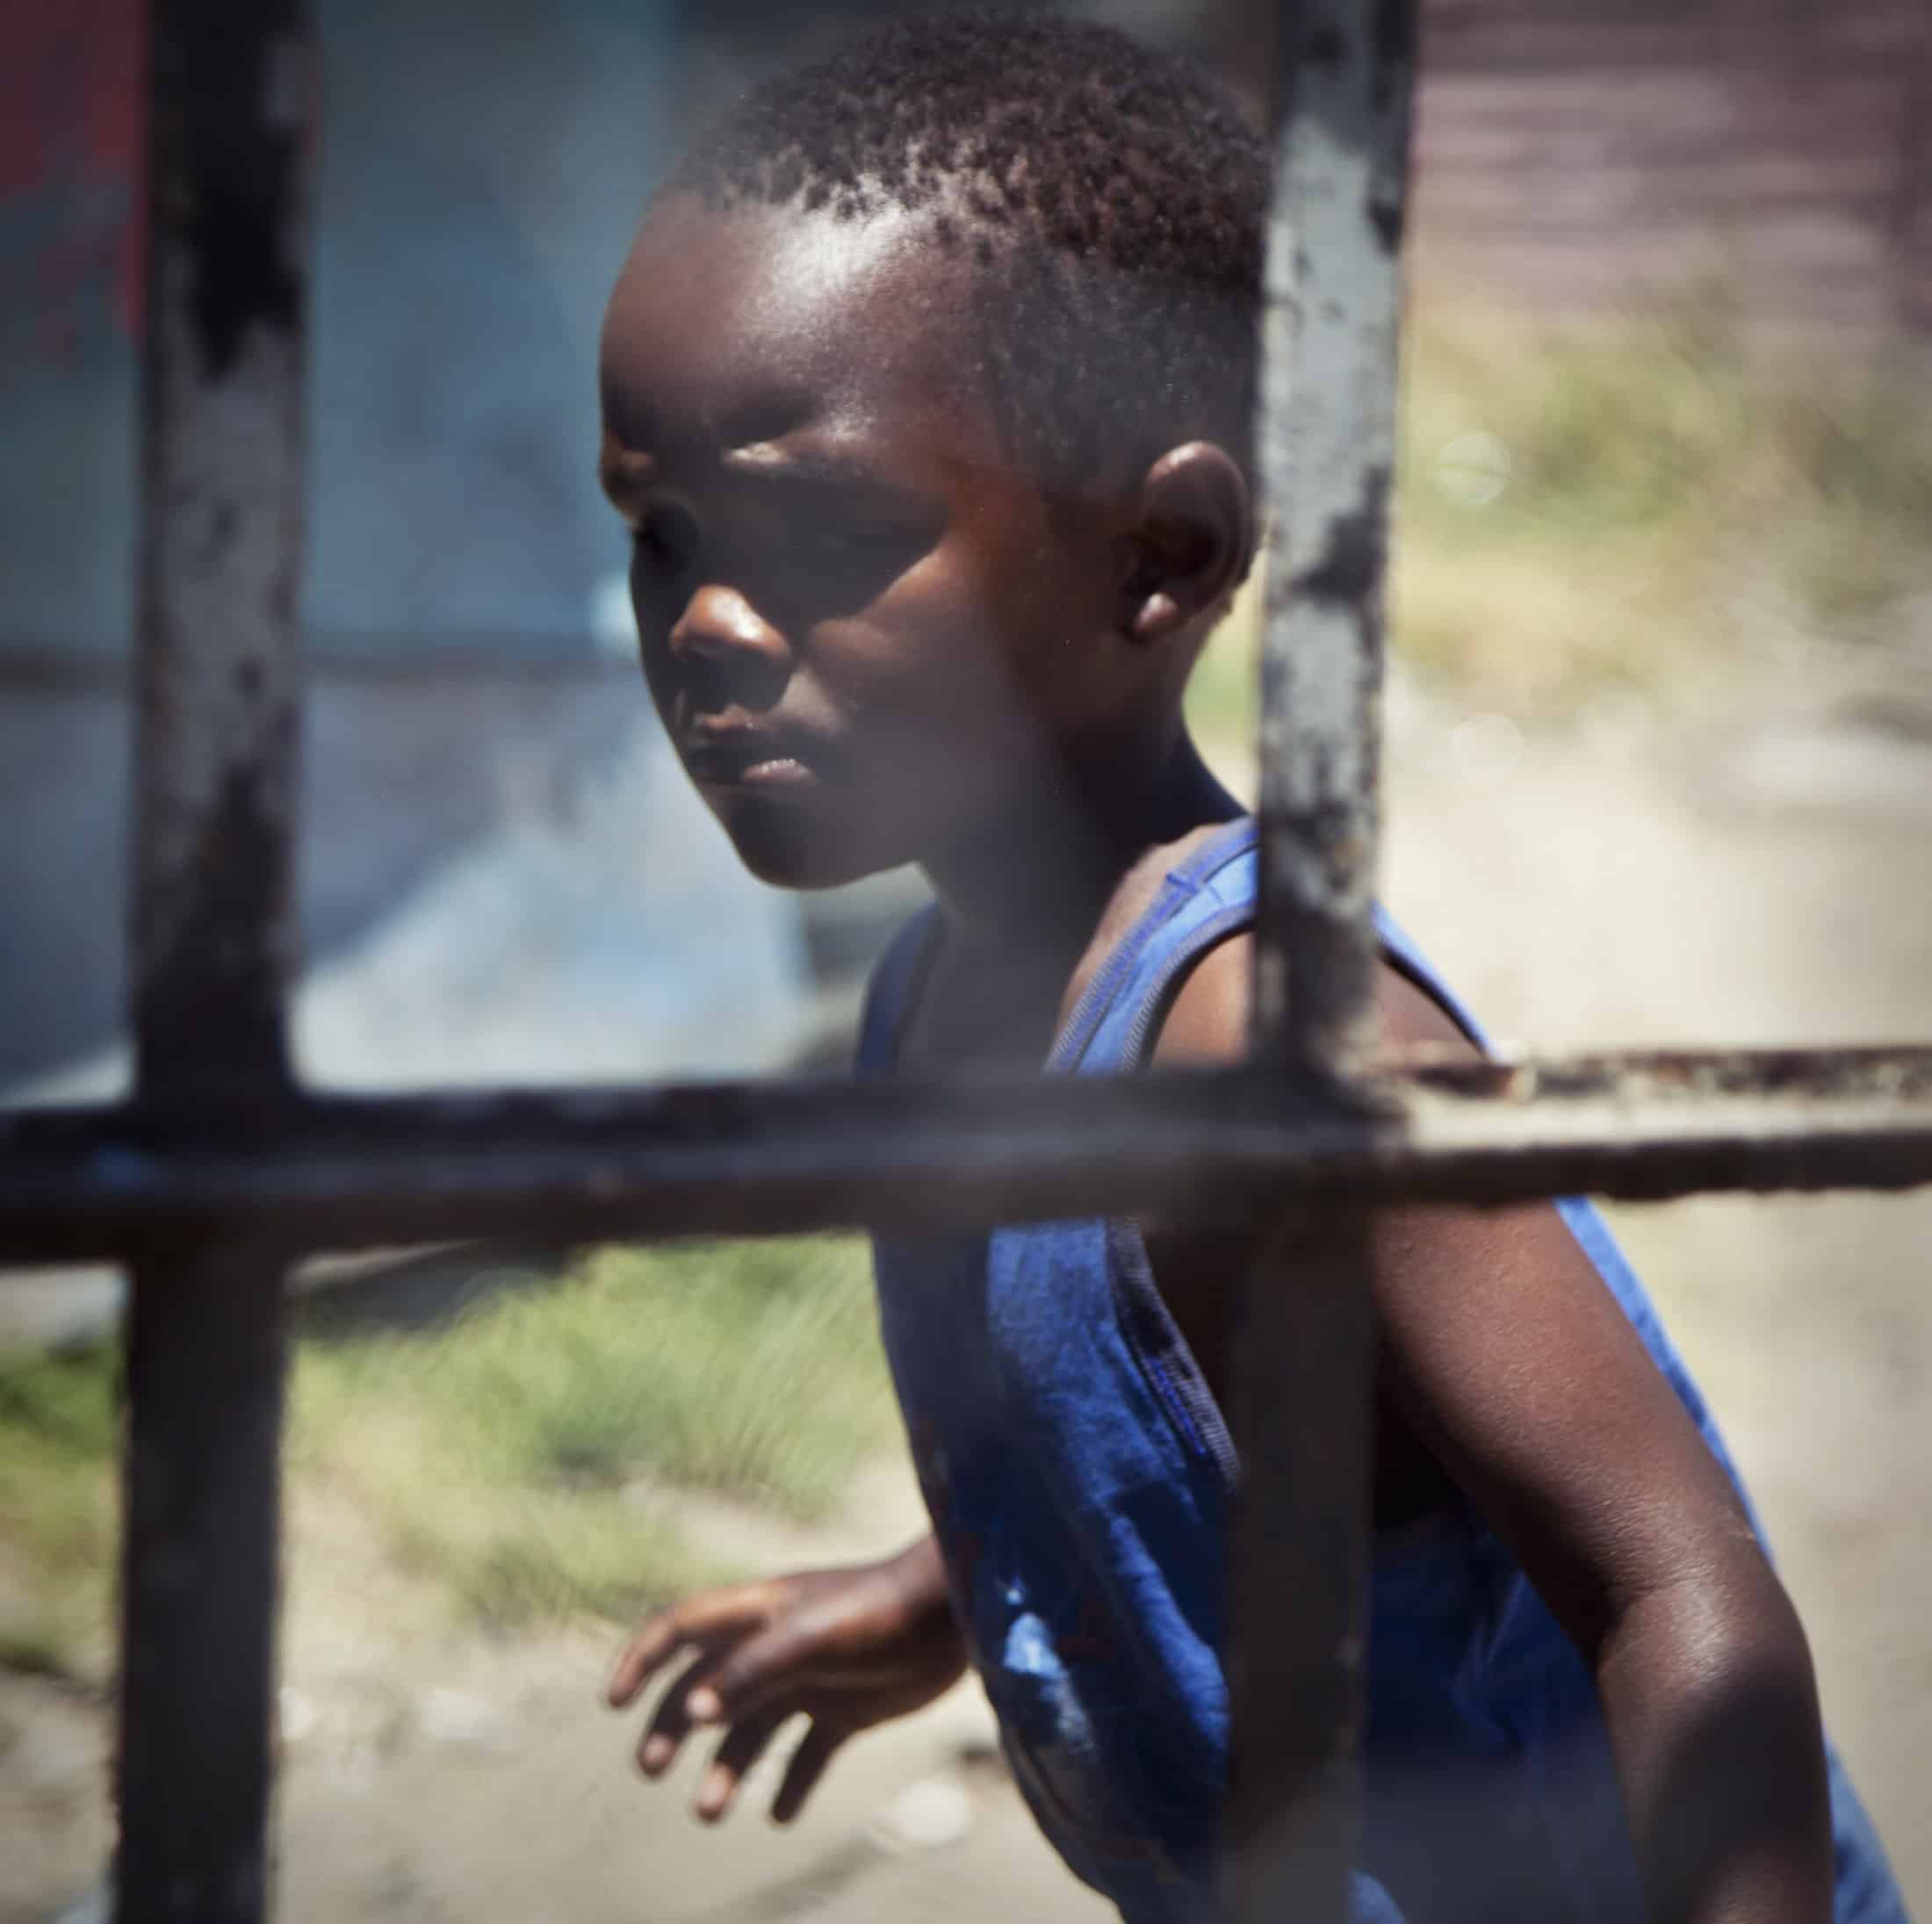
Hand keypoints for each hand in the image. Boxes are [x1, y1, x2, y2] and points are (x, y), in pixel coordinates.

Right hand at [606, 1535, 966, 1823]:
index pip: (681, 1628)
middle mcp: (776, 1646)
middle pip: (706, 1687)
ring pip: (751, 1730)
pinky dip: (789, 1785)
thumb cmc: (881, 1612)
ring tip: (709, 1812)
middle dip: (674, 1726)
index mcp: (759, 1613)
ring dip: (726, 1768)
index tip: (612, 1702)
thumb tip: (694, 1711)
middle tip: (653, 1771)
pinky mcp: (846, 1710)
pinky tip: (778, 1816)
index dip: (642, 1659)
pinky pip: (805, 1754)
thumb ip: (754, 1670)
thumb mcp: (813, 1637)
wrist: (955, 1616)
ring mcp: (810, 1679)